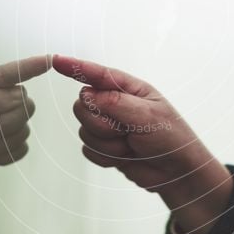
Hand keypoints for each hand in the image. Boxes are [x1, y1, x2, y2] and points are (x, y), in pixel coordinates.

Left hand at [0, 55, 50, 233]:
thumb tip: (19, 98)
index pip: (11, 72)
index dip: (31, 66)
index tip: (50, 60)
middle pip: (24, 103)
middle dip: (4, 120)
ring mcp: (3, 124)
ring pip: (25, 127)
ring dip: (1, 140)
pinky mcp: (7, 145)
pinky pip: (23, 147)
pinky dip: (5, 154)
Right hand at [53, 54, 232, 233]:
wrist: (177, 172)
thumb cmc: (172, 138)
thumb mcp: (148, 115)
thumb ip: (116, 103)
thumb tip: (87, 95)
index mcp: (129, 89)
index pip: (97, 74)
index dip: (75, 67)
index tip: (56, 60)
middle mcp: (115, 104)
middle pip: (83, 105)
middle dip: (101, 123)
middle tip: (126, 131)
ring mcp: (109, 126)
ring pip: (84, 130)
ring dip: (108, 143)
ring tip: (132, 146)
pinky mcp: (105, 147)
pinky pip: (88, 150)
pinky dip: (106, 157)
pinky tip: (125, 157)